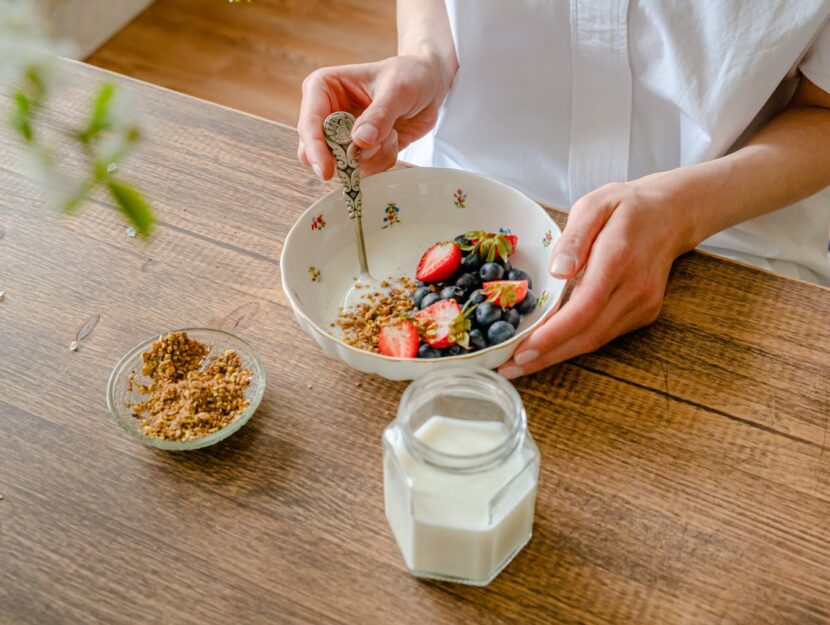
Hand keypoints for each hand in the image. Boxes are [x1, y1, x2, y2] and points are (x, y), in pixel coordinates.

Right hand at [297, 54, 452, 178]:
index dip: (315, 149)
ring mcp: (341, 135)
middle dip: (347, 157)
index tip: (327, 171)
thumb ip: (379, 115)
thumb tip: (359, 141)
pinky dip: (381, 161)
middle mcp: (326, 113)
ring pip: (341, 166)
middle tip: (375, 147)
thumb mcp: (398, 89)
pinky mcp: (358, 150)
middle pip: (315, 151)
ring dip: (372, 158)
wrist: (429, 84)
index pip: (309, 123)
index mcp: (323, 88)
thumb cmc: (410, 75)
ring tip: (392, 134)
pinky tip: (393, 140)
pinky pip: (362, 171)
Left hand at [499, 176, 695, 378]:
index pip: (584, 308)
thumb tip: (557, 271)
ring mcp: (643, 304)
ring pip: (595, 341)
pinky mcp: (644, 313)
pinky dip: (574, 344)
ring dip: (557, 356)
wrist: (672, 214)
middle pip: (587, 334)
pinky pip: (604, 334)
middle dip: (547, 355)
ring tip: (521, 364)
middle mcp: (635, 288)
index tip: (522, 350)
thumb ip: (574, 237)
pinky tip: (549, 348)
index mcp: (618, 258)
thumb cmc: (626, 206)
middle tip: (510, 368)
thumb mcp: (595, 205)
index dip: (553, 335)